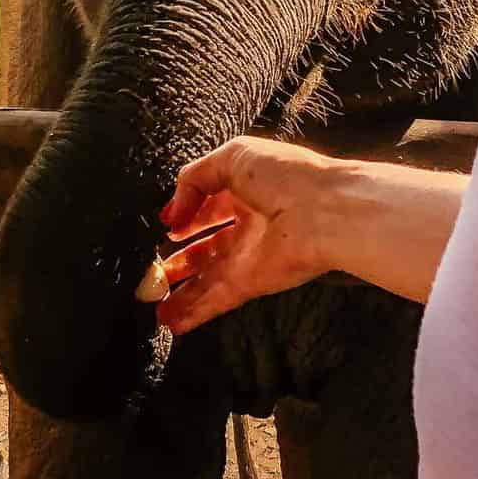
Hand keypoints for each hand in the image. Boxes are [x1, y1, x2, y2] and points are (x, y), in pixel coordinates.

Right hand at [156, 136, 339, 335]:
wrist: (325, 211)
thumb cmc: (284, 175)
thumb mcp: (231, 157)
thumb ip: (193, 179)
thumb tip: (171, 215)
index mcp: (244, 191)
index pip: (208, 207)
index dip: (185, 215)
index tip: (166, 225)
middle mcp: (245, 226)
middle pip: (204, 248)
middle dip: (178, 260)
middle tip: (153, 270)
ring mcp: (247, 258)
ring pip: (206, 279)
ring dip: (180, 293)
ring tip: (152, 302)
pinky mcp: (250, 283)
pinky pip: (216, 300)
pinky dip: (193, 312)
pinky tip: (170, 321)